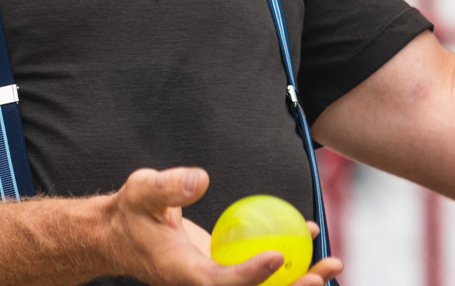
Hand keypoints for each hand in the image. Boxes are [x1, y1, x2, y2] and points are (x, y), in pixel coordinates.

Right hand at [105, 168, 342, 285]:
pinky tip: (309, 235)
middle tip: (322, 273)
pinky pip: (260, 271)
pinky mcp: (223, 270)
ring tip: (333, 262)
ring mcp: (215, 280)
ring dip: (299, 280)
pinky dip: (287, 260)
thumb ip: (167, 187)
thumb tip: (200, 179)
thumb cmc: (131, 211)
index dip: (249, 275)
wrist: (120, 236)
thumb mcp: (142, 191)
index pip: (219, 282)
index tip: (278, 256)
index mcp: (182, 273)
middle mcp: (203, 284)